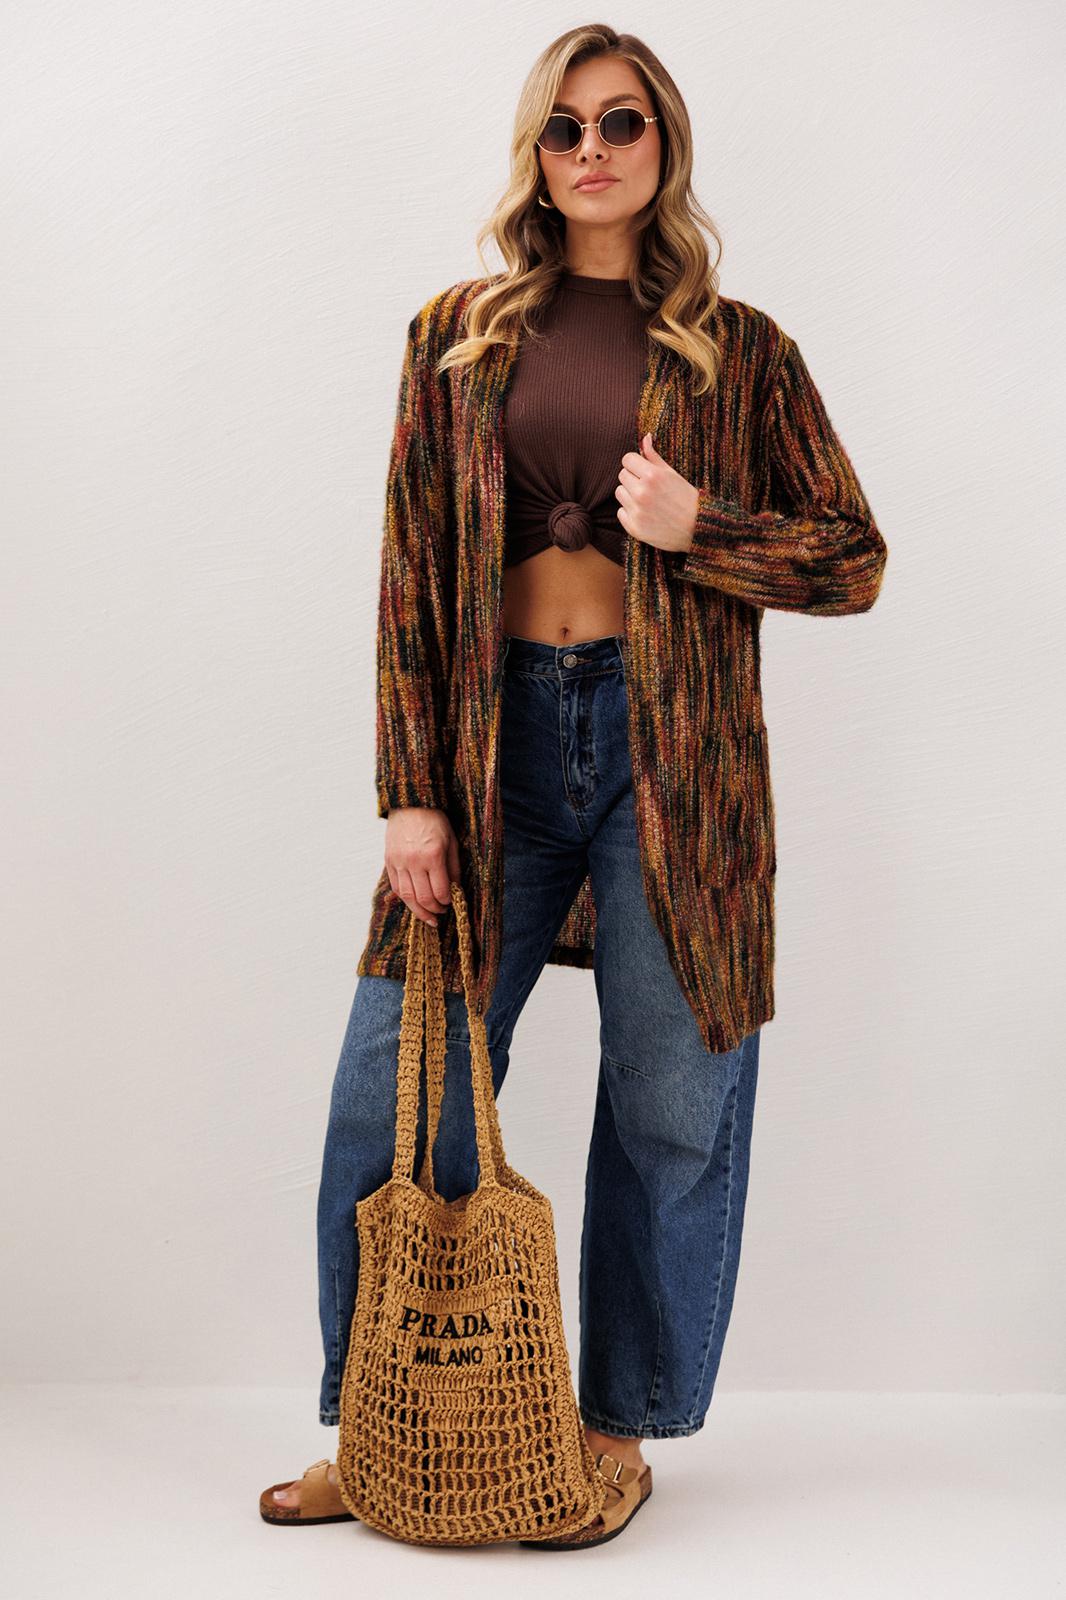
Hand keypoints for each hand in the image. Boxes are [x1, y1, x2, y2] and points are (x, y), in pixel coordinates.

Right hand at [385, 807, 460, 926]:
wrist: (411, 804)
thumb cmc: (435, 820)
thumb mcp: (452, 842)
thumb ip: (454, 868)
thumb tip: (455, 890)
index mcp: (433, 855)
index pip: (440, 890)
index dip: (446, 902)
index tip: (450, 904)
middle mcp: (414, 861)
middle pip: (423, 898)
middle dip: (434, 910)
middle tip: (440, 914)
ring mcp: (399, 862)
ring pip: (407, 897)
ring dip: (418, 911)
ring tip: (427, 916)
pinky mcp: (389, 861)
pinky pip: (396, 887)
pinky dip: (405, 899)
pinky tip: (413, 903)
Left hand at [616, 433, 699, 553]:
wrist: (697, 529)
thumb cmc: (686, 498)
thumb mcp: (672, 474)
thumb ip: (654, 456)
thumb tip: (645, 437)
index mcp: (652, 476)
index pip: (627, 459)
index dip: (635, 463)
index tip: (643, 470)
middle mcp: (642, 493)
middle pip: (622, 475)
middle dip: (633, 478)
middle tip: (648, 487)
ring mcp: (637, 511)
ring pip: (620, 493)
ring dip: (629, 495)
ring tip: (647, 500)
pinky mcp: (634, 527)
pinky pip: (621, 512)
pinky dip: (630, 512)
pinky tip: (646, 514)